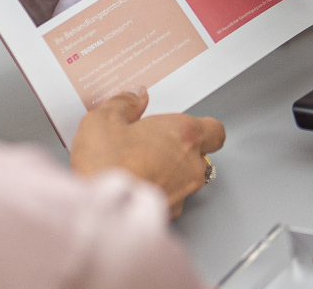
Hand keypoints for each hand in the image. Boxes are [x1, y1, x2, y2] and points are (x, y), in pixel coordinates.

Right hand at [70, 87, 225, 217]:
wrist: (99, 211)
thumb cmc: (106, 166)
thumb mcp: (104, 120)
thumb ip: (124, 104)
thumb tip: (133, 97)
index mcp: (183, 133)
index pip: (214, 130)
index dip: (202, 127)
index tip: (183, 125)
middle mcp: (191, 164)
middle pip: (201, 154)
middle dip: (180, 150)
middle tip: (153, 144)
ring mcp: (183, 192)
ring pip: (186, 179)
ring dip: (169, 173)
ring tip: (138, 167)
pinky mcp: (169, 214)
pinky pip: (171, 199)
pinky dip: (158, 192)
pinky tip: (135, 187)